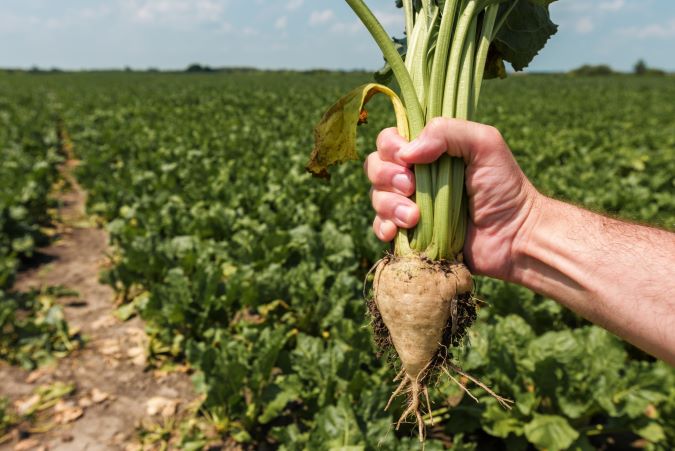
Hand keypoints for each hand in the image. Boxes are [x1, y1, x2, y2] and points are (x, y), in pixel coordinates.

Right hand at [364, 118, 539, 280]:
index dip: (390, 147)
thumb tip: (408, 152)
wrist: (514, 236)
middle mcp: (415, 176)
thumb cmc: (504, 187)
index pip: (390, 140)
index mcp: (429, 151)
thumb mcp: (485, 144)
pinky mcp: (410, 235)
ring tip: (414, 217)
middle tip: (411, 188)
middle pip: (375, 167)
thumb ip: (448, 132)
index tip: (407, 159)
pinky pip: (380, 228)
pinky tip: (396, 233)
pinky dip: (382, 228)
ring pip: (376, 198)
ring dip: (388, 205)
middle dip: (386, 177)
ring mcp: (410, 206)